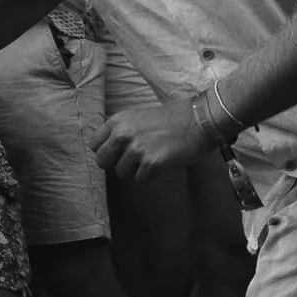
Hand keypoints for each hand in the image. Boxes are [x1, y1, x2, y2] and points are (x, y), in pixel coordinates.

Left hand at [91, 100, 216, 181]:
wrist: (202, 118)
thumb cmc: (174, 117)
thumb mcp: (139, 117)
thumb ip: (122, 131)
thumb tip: (110, 150)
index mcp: (117, 121)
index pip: (95, 145)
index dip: (107, 152)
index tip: (119, 153)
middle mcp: (122, 134)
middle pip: (102, 162)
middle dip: (117, 164)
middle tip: (134, 161)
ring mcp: (136, 149)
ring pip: (122, 173)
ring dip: (136, 171)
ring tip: (152, 159)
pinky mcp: (152, 163)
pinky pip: (141, 180)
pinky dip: (151, 176)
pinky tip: (162, 165)